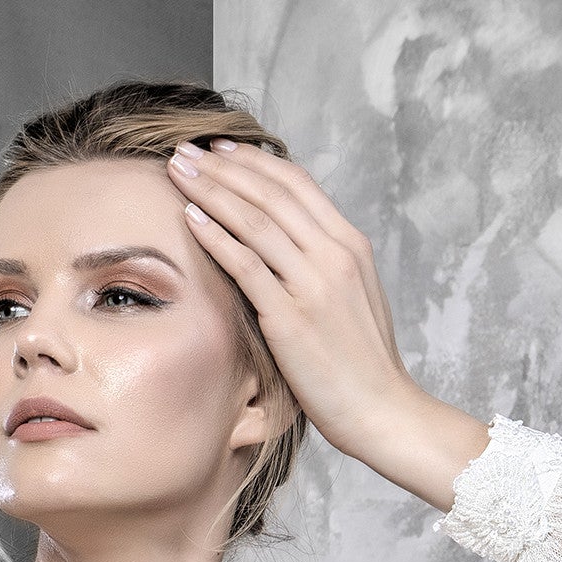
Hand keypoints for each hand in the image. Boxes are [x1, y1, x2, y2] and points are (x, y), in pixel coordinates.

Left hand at [167, 139, 489, 509]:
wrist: (383, 410)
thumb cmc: (365, 366)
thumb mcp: (354, 301)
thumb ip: (326, 269)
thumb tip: (294, 252)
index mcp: (350, 245)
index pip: (298, 185)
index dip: (256, 163)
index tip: (222, 151)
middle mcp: (334, 254)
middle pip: (271, 193)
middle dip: (224, 167)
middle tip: (186, 151)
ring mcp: (313, 284)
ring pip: (255, 220)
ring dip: (211, 190)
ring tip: (177, 171)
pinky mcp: (291, 318)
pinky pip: (246, 265)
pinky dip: (216, 237)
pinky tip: (190, 218)